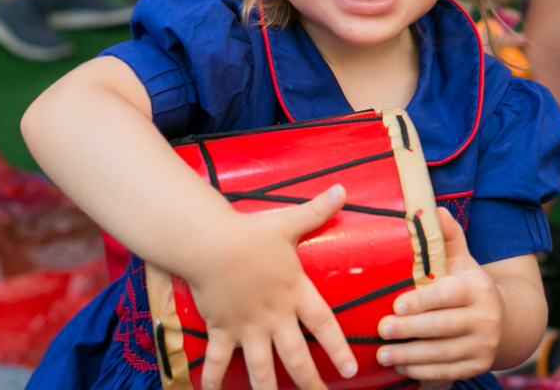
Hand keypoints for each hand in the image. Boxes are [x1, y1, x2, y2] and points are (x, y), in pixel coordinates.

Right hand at [188, 184, 357, 389]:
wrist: (209, 243)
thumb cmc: (250, 233)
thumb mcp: (288, 222)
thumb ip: (317, 211)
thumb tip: (342, 188)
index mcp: (295, 292)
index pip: (324, 325)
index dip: (338, 348)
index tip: (351, 369)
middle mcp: (274, 315)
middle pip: (296, 357)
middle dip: (309, 383)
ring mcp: (247, 326)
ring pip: (261, 368)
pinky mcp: (222, 329)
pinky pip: (218, 361)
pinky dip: (213, 381)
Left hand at [375, 208, 501, 380]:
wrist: (506, 321)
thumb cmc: (470, 287)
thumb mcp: (463, 261)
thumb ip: (448, 237)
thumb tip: (434, 208)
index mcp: (478, 289)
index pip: (449, 294)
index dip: (423, 301)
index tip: (396, 305)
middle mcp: (486, 318)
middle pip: (443, 327)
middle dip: (410, 330)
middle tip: (381, 329)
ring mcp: (484, 346)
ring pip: (443, 354)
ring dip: (410, 356)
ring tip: (383, 354)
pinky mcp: (478, 366)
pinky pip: (447, 372)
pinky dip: (422, 372)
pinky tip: (400, 367)